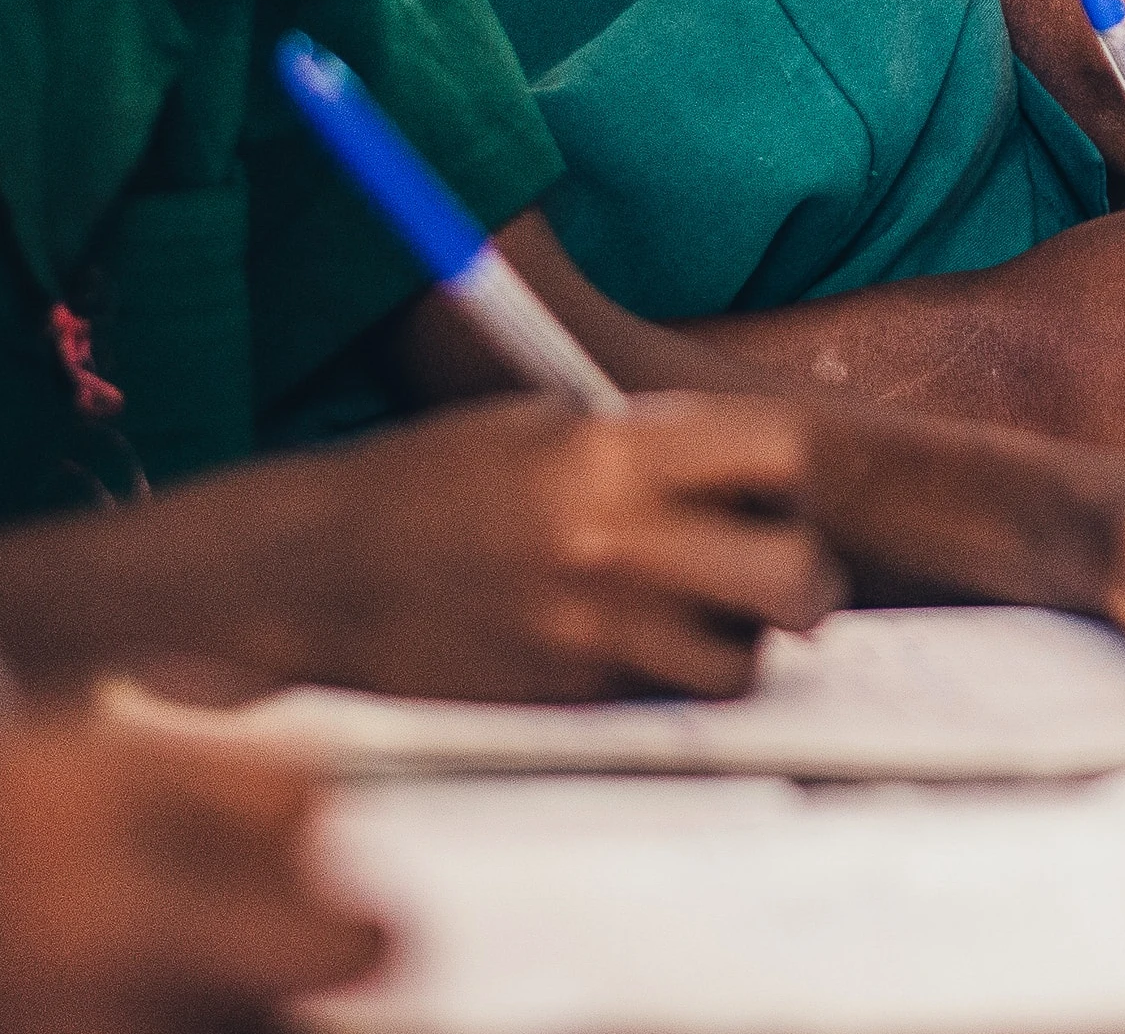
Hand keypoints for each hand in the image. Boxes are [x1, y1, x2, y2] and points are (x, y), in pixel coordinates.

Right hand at [270, 393, 845, 700]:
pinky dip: (672, 682)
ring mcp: (593, 633)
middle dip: (805, 577)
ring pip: (745, 661)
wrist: (318, 577)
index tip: (769, 485)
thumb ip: (649, 445)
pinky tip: (635, 648)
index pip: (782, 451)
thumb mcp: (542, 424)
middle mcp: (614, 543)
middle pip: (797, 574)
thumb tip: (749, 472)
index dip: (790, 472)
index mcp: (610, 454)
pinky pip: (668, 700)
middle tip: (777, 571)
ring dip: (743, 642)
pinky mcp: (570, 700)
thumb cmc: (432, 483)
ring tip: (703, 617)